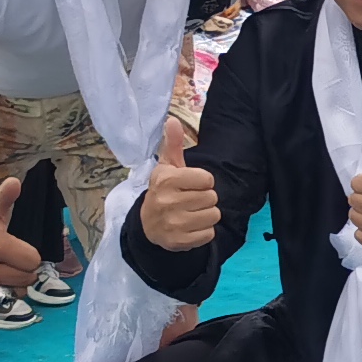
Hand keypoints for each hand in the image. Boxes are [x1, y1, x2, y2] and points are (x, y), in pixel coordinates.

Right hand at [136, 116, 220, 252]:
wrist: (148, 225)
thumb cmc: (163, 191)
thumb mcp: (167, 167)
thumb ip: (173, 144)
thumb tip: (172, 120)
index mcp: (167, 180)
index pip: (207, 179)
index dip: (202, 181)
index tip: (190, 184)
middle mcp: (168, 201)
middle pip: (212, 197)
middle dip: (205, 198)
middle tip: (189, 200)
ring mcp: (173, 223)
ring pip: (213, 215)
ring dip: (206, 215)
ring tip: (190, 213)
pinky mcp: (180, 241)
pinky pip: (209, 234)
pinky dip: (203, 231)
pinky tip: (190, 227)